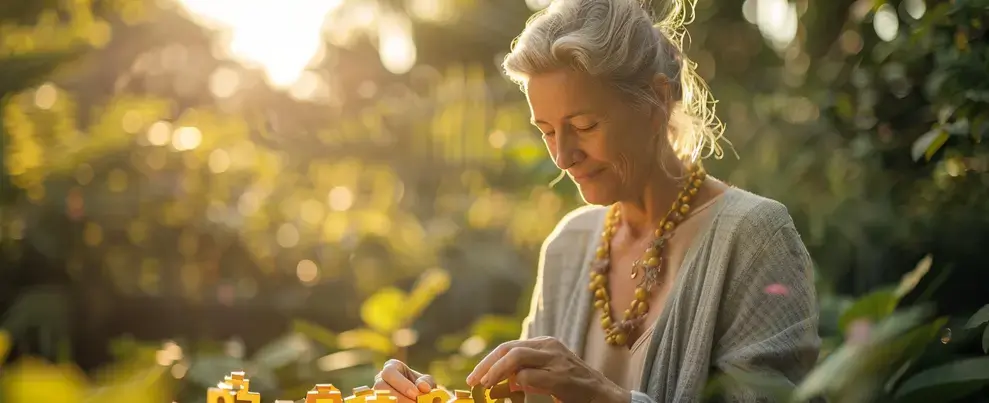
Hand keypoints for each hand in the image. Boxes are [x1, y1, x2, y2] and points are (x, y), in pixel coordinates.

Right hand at [374, 359, 436, 402]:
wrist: (416, 395)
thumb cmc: (420, 386)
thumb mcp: (426, 381)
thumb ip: (426, 382)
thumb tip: (423, 387)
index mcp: (391, 366)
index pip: (390, 372)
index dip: (402, 384)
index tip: (416, 394)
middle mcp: (380, 378)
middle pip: (381, 387)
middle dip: (400, 397)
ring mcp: (377, 391)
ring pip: (381, 398)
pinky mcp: (379, 400)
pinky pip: (383, 402)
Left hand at [465, 337, 629, 402]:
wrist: (604, 396)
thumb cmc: (574, 388)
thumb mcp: (548, 374)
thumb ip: (526, 372)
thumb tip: (500, 379)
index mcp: (545, 344)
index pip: (509, 347)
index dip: (488, 361)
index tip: (475, 377)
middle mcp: (550, 346)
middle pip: (509, 349)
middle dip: (487, 365)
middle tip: (474, 381)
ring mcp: (557, 359)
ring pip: (516, 357)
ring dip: (496, 372)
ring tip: (486, 386)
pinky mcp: (562, 376)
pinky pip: (529, 376)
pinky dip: (517, 385)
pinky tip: (514, 392)